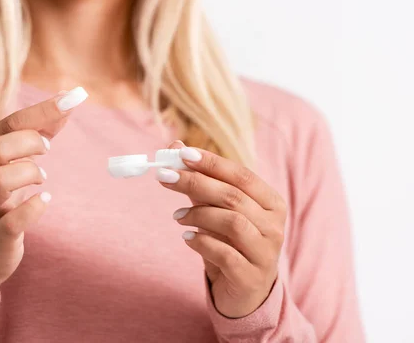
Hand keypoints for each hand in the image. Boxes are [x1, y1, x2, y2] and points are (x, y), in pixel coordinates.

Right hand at [0, 88, 86, 300]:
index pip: (8, 122)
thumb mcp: (6, 164)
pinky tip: (43, 200)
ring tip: (40, 178)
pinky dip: (35, 207)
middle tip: (47, 151)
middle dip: (31, 142)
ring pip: (1, 179)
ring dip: (30, 172)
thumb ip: (34, 135)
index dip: (43, 110)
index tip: (73, 98)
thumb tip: (65, 105)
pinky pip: (15, 219)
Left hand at [157, 142, 286, 317]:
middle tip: (164, 177)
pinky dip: (201, 242)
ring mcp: (266, 252)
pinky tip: (186, 238)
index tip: (181, 154)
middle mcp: (274, 225)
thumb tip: (174, 146)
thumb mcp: (217, 209)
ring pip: (231, 222)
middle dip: (195, 182)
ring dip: (198, 214)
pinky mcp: (251, 276)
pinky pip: (224, 253)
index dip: (211, 162)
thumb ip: (200, 180)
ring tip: (177, 215)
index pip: (241, 175)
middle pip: (233, 196)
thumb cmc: (231, 241)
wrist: (246, 291)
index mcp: (271, 202)